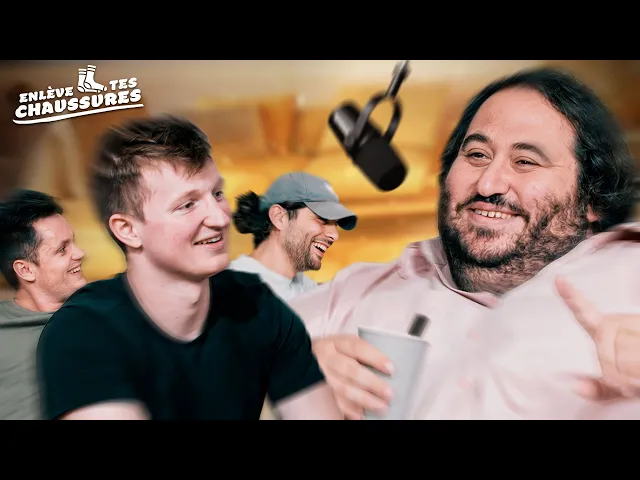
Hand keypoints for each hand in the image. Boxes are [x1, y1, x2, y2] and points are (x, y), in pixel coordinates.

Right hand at [312, 334, 393, 419]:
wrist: (300, 359)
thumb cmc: (330, 353)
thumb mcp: (342, 345)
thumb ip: (360, 354)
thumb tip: (388, 369)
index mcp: (337, 343)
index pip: (357, 347)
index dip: (375, 357)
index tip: (391, 368)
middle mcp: (328, 358)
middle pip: (351, 370)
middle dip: (372, 383)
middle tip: (389, 393)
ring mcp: (321, 375)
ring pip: (343, 388)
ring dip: (364, 399)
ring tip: (381, 407)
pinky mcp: (319, 390)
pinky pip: (334, 401)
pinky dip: (348, 410)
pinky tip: (360, 415)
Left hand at [555, 276, 639, 399]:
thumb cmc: (638, 378)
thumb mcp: (618, 388)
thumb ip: (597, 389)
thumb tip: (574, 386)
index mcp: (606, 331)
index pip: (585, 314)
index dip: (571, 297)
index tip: (558, 280)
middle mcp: (621, 323)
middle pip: (603, 345)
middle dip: (612, 371)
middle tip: (627, 383)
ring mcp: (638, 324)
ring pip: (624, 354)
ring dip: (629, 376)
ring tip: (638, 378)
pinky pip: (635, 359)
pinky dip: (637, 377)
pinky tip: (639, 380)